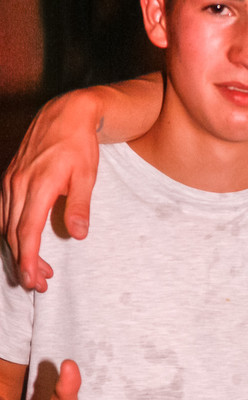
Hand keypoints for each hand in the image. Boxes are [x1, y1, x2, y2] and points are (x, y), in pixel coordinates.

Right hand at [1, 90, 101, 291]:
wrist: (65, 113)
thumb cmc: (79, 145)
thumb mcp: (87, 176)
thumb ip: (80, 206)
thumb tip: (78, 235)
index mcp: (38, 186)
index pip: (28, 232)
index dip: (29, 260)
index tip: (34, 280)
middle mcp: (17, 184)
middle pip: (13, 234)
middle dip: (24, 263)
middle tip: (39, 285)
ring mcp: (11, 180)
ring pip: (6, 225)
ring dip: (18, 250)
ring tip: (36, 271)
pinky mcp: (10, 177)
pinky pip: (5, 212)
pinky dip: (12, 233)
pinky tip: (23, 244)